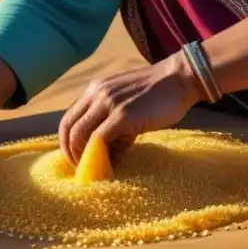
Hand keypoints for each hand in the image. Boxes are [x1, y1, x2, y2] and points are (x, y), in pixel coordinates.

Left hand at [59, 50, 202, 165]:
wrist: (180, 79)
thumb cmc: (159, 93)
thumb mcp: (127, 102)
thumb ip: (113, 120)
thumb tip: (108, 152)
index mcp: (96, 89)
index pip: (70, 117)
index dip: (68, 140)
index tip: (76, 157)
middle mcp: (97, 93)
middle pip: (69, 127)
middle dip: (70, 151)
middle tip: (80, 168)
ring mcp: (108, 103)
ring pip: (80, 134)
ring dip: (83, 156)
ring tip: (95, 169)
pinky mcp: (122, 115)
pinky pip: (99, 140)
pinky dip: (100, 155)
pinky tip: (112, 165)